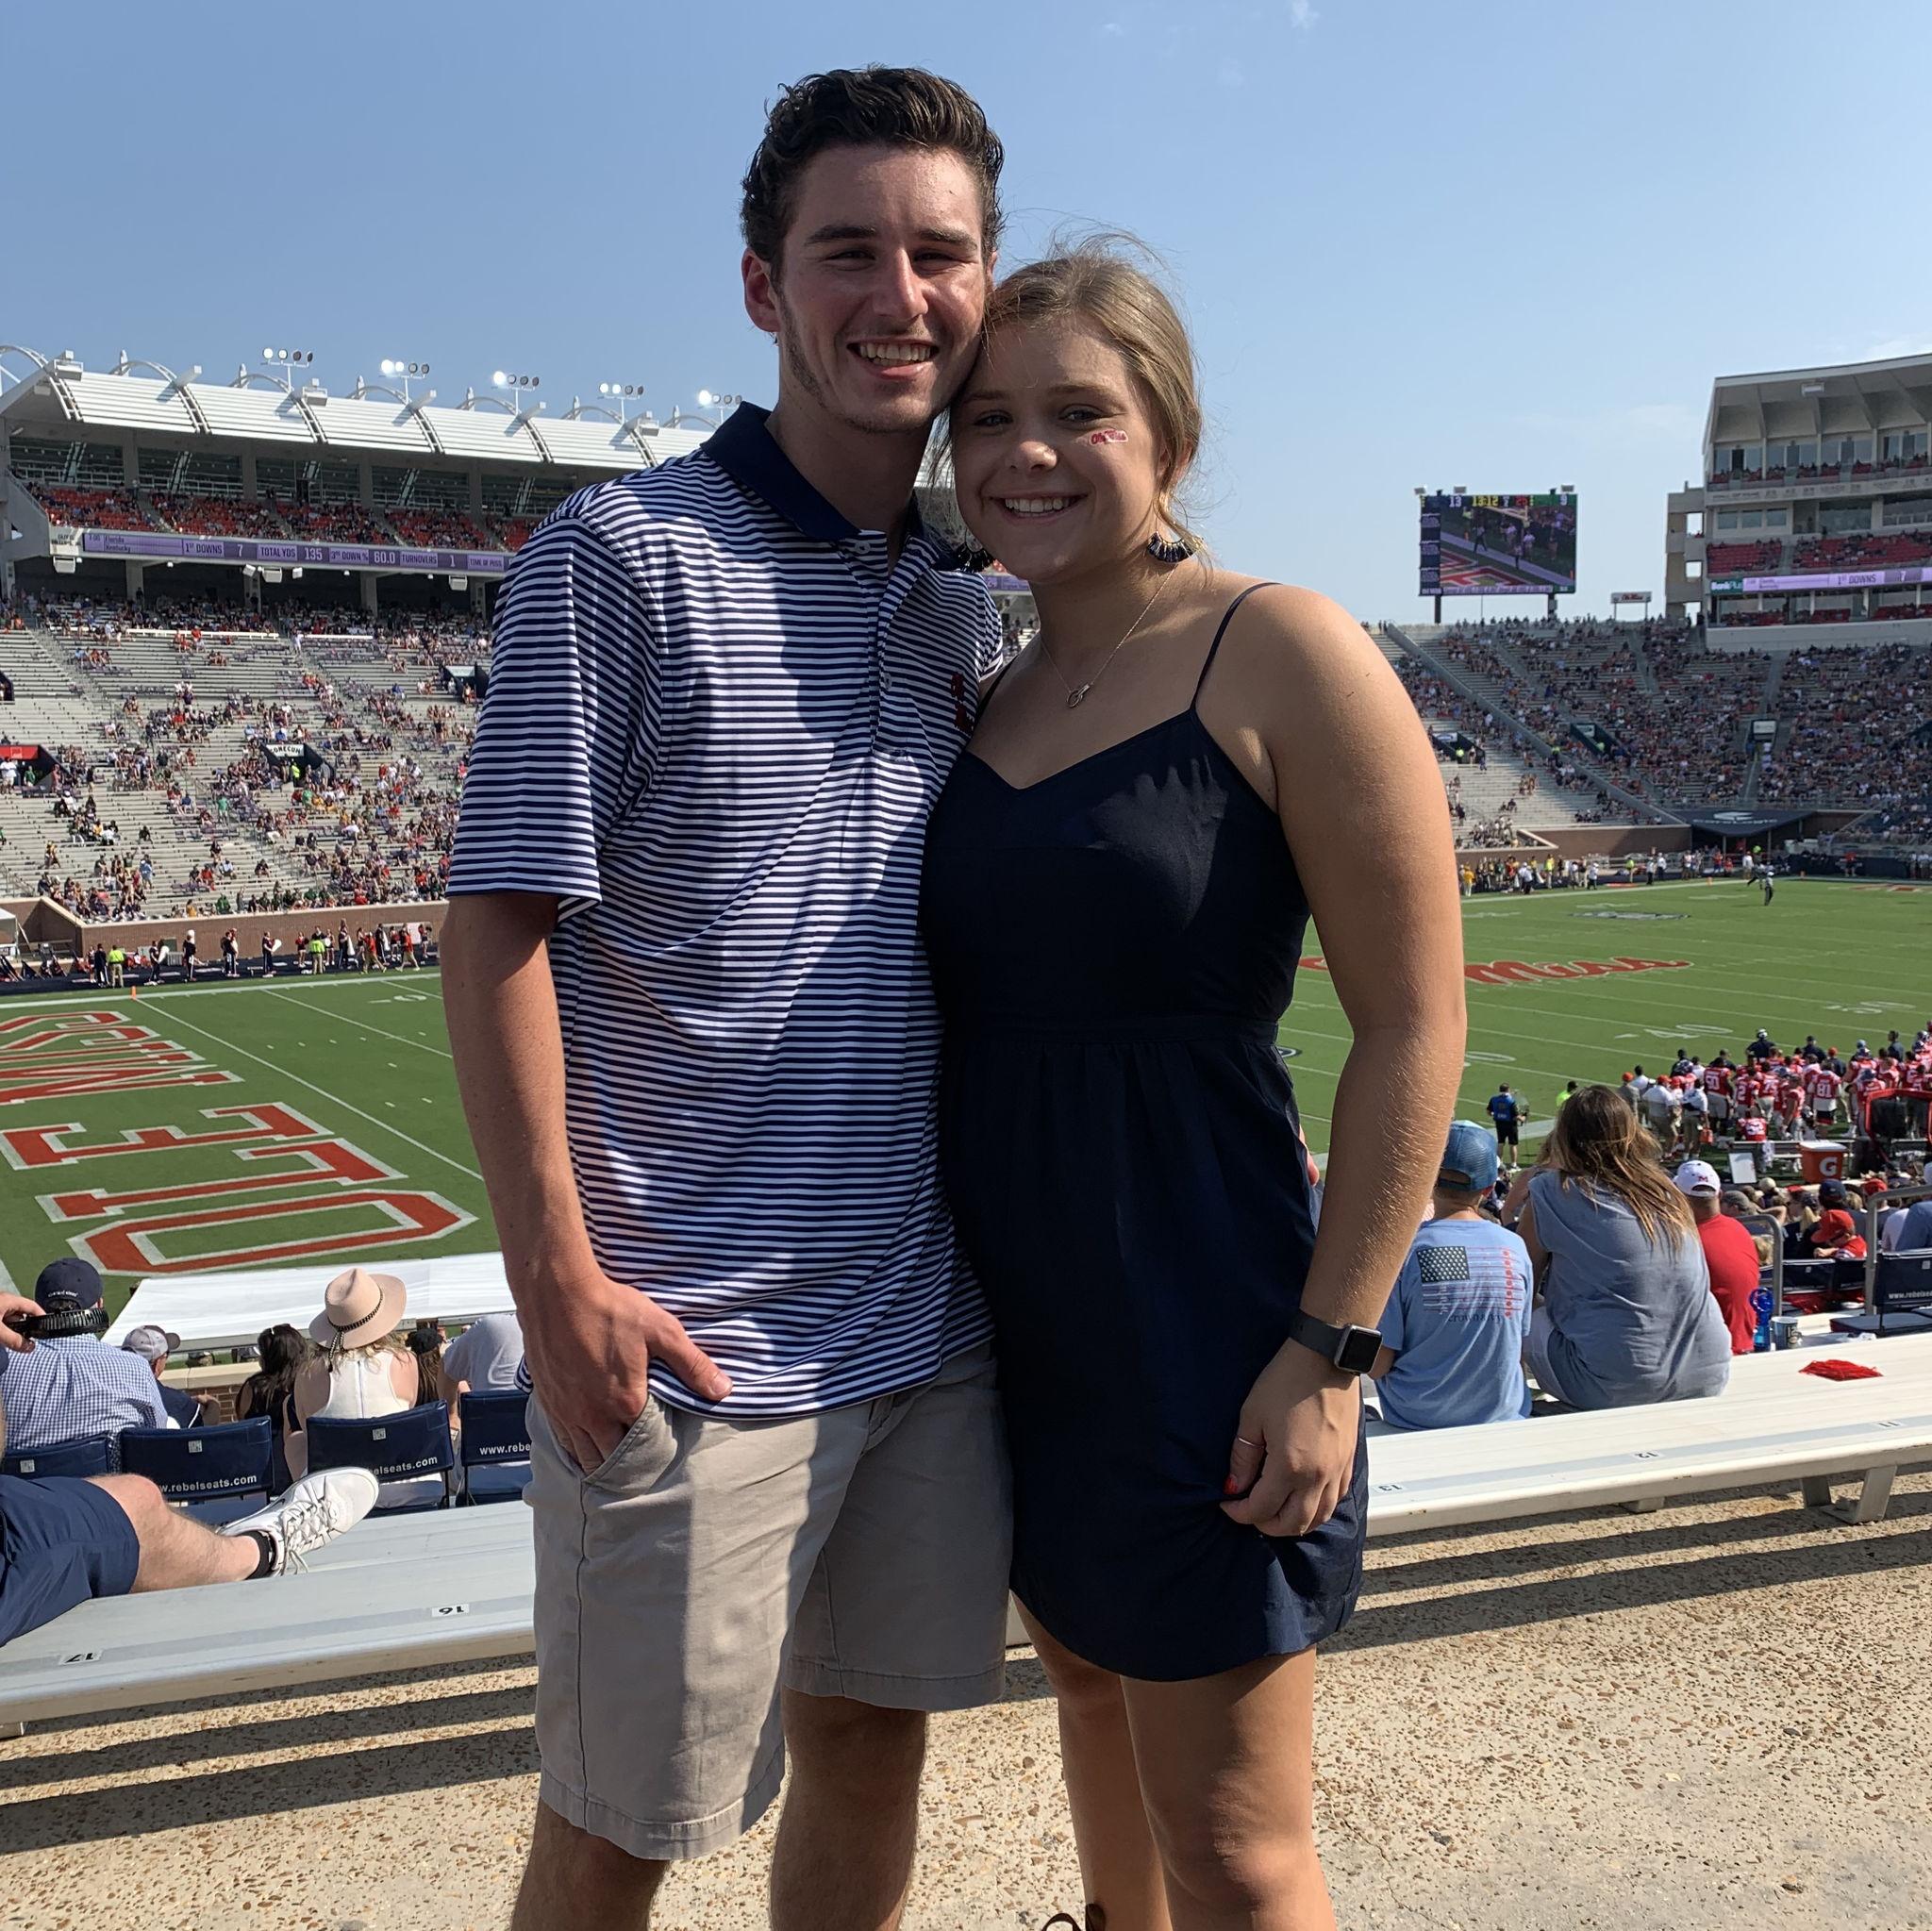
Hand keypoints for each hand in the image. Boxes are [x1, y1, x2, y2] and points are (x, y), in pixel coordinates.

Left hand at [0, 1293, 42, 1351]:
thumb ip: (13, 1339)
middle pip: (21, 1315)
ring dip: (11, 1331)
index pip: (33, 1306)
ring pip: (10, 1320)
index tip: (46, 1329)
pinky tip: (1, 1338)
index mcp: (9, 1300)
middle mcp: (4, 1301)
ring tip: (9, 1341)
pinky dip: (3, 1330)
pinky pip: (2, 1322)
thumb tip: (30, 1347)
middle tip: (24, 1341)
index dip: (41, 1317)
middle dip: (24, 1328)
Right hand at [520, 1264, 729, 1475]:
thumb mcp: (661, 1331)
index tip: (667, 1445)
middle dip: (629, 1463)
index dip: (657, 1447)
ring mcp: (567, 1412)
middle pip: (612, 1458)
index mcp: (625, 1403)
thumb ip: (692, 1365)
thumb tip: (722, 1391)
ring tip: (616, 1460)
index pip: (645, 1444)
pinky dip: (576, 1449)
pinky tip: (586, 1444)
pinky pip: (563, 1441)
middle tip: (643, 1460)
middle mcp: (593, 1416)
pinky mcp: (548, 1402)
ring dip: (601, 1460)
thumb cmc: (610, 1308)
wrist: (557, 1292)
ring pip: (585, 1456)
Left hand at [1221, 1339, 1358, 1539]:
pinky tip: (1303, 1497)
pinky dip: (1318, 1508)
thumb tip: (1234, 1486)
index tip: (1227, 1504)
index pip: (1261, 1509)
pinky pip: (1336, 1500)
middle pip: (1293, 1524)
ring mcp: (1337, 1470)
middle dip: (1266, 1525)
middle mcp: (1317, 1476)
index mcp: (1290, 1467)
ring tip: (1275, 1510)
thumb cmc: (1286, 1380)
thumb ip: (1243, 1457)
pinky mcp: (1349, 1461)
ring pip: (1319, 1518)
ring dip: (1294, 1522)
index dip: (1239, 1513)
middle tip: (1249, 1511)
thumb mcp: (1252, 1416)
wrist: (1326, 1357)